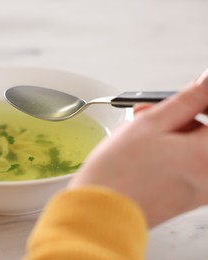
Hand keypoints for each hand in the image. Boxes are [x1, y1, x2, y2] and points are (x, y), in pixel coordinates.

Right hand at [69, 69, 207, 226]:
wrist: (101, 211)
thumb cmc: (118, 172)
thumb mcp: (150, 123)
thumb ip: (187, 99)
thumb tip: (207, 81)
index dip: (200, 100)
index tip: (189, 95)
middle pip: (206, 132)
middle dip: (182, 117)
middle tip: (154, 113)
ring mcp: (202, 189)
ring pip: (195, 147)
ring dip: (174, 134)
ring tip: (144, 134)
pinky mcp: (189, 197)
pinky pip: (189, 165)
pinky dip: (173, 153)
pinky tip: (148, 150)